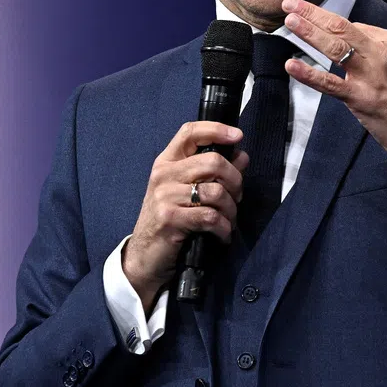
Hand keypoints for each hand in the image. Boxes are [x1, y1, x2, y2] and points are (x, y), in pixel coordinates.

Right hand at [122, 121, 248, 312]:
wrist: (145, 256)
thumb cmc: (172, 219)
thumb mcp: (189, 191)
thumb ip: (215, 172)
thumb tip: (241, 155)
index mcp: (168, 162)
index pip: (190, 132)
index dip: (216, 130)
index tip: (237, 136)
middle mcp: (164, 174)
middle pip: (213, 162)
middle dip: (235, 181)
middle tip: (236, 198)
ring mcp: (165, 196)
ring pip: (216, 192)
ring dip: (231, 210)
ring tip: (228, 220)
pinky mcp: (169, 219)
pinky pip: (211, 217)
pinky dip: (224, 228)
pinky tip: (222, 235)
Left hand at [281, 0, 386, 182]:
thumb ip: (377, 51)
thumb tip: (350, 44)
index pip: (355, 27)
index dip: (329, 24)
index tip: (309, 17)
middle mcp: (383, 53)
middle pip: (342, 28)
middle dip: (313, 13)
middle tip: (290, 4)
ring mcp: (372, 75)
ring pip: (335, 48)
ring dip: (309, 32)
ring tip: (289, 22)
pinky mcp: (362, 98)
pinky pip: (330, 83)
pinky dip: (309, 73)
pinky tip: (292, 65)